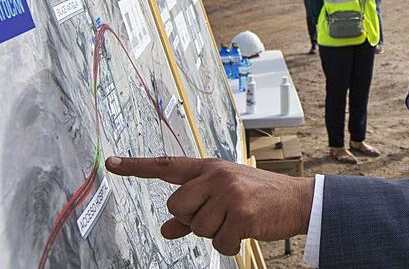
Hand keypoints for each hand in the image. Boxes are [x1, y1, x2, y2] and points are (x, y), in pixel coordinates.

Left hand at [105, 156, 314, 254]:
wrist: (297, 200)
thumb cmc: (257, 198)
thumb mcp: (224, 197)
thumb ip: (192, 213)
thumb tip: (165, 230)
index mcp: (208, 167)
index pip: (167, 165)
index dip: (136, 166)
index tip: (111, 163)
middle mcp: (216, 175)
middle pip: (176, 206)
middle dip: (192, 220)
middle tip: (219, 216)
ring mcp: (229, 193)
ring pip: (196, 228)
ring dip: (214, 234)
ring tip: (235, 222)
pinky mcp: (241, 214)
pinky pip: (218, 242)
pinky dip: (229, 245)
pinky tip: (244, 232)